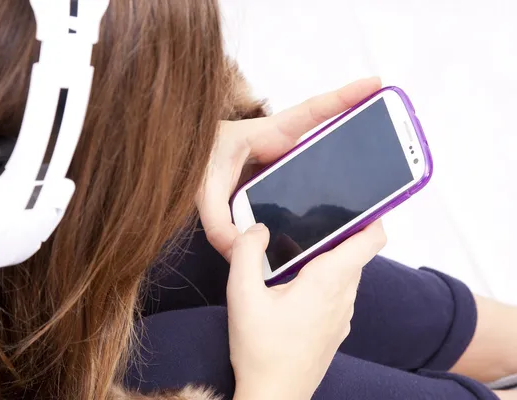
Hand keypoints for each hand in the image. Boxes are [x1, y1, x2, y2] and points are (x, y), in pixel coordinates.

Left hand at [196, 77, 381, 260]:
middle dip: (361, 137)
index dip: (345, 97)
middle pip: (329, 142)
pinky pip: (300, 198)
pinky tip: (322, 231)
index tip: (376, 85)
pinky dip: (312, 212)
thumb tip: (239, 249)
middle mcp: (281, 150)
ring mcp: (282, 168)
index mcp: (269, 134)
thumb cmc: (195, 161)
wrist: (188, 166)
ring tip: (371, 194)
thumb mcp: (202, 186)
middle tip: (396, 139)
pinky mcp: (277, 188)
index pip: (312, 113)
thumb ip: (216, 218)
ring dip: (342, 178)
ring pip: (319, 172)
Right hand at [228, 221, 386, 399]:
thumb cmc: (261, 350)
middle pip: (355, 254)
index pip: (371, 240)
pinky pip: (338, 295)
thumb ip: (246, 253)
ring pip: (346, 275)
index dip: (372, 216)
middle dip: (337, 235)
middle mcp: (343, 297)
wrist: (274, 397)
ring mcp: (343, 316)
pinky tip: (292, 290)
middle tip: (307, 225)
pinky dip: (324, 282)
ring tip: (293, 257)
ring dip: (328, 260)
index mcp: (328, 281)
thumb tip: (258, 229)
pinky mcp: (336, 330)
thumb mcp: (242, 295)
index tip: (360, 203)